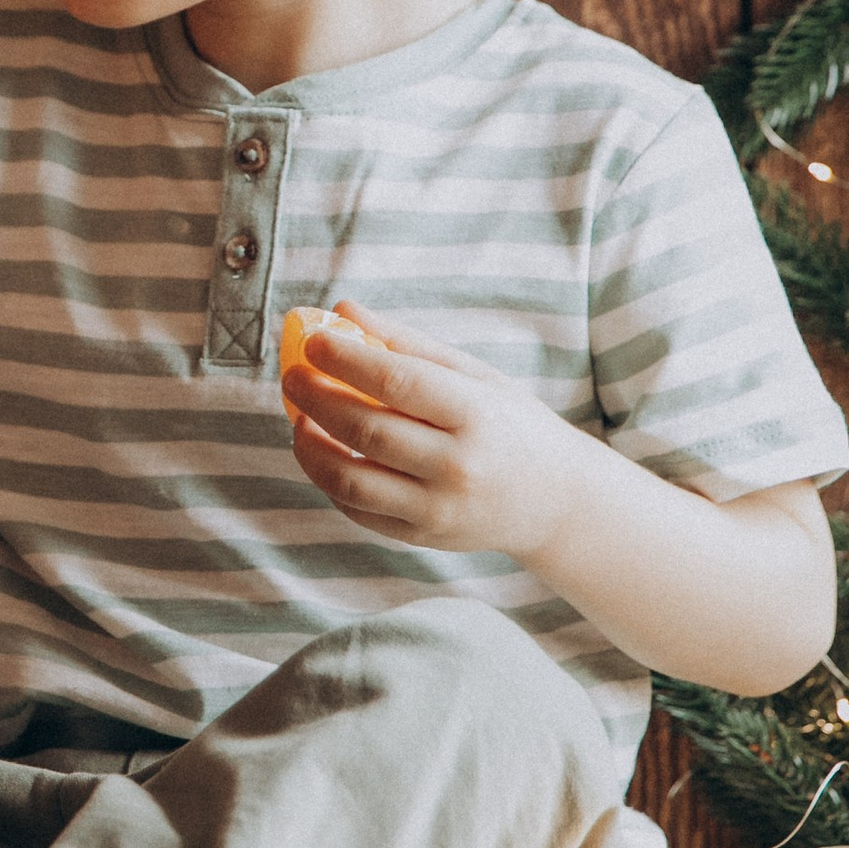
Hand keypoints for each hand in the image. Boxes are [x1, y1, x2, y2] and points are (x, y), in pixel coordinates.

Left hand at [284, 304, 584, 560]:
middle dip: (316, 398)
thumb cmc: (508, 424)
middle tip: (293, 376)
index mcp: (476, 414)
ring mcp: (439, 509)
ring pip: (350, 480)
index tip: (314, 341)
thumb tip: (344, 310)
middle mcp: (458, 466)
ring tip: (300, 419)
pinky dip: (328, 480)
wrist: (555, 500)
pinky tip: (322, 452)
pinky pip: (358, 510)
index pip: (397, 383)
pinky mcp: (423, 538)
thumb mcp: (474, 376)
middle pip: (365, 430)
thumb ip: (408, 344)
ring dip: (309, 447)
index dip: (346, 360)